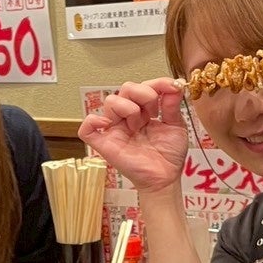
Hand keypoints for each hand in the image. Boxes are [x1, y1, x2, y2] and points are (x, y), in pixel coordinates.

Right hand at [78, 78, 188, 195]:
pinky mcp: (105, 145)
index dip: (156, 84)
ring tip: (139, 125)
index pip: (142, 87)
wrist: (165, 179)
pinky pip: (86, 129)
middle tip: (154, 113)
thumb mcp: (176, 126)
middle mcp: (127, 118)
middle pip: (125, 88)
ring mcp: (115, 130)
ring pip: (110, 102)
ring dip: (129, 108)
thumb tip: (174, 84)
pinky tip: (110, 125)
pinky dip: (94, 121)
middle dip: (144, 94)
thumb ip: (172, 105)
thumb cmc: (169, 155)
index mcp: (143, 112)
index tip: (172, 88)